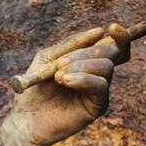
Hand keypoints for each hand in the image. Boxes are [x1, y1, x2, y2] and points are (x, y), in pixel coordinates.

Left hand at [0, 24, 130, 145]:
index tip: (113, 26)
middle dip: (86, 52)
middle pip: (110, 53)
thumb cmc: (34, 89)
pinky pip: (100, 86)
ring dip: (81, 66)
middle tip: (60, 64)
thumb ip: (70, 45)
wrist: (25, 118)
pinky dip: (83, 78)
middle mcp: (97, 75)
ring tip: (58, 76)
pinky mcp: (97, 106)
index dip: (119, 36)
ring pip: (106, 67)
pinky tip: (66, 81)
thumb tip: (100, 31)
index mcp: (87, 62)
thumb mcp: (48, 59)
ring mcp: (98, 91)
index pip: (113, 46)